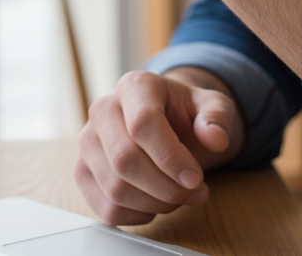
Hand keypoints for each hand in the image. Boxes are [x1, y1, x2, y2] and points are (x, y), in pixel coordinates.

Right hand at [75, 68, 244, 224]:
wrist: (166, 121)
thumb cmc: (186, 114)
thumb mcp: (213, 106)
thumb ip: (218, 117)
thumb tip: (216, 138)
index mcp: (134, 86)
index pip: (142, 123)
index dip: (171, 158)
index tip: (196, 178)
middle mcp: (102, 109)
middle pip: (125, 160)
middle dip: (166, 187)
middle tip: (195, 192)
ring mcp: (88, 142)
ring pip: (115, 189)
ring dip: (156, 204)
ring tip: (180, 196)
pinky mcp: (83, 172)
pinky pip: (106, 209)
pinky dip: (138, 216)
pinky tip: (156, 202)